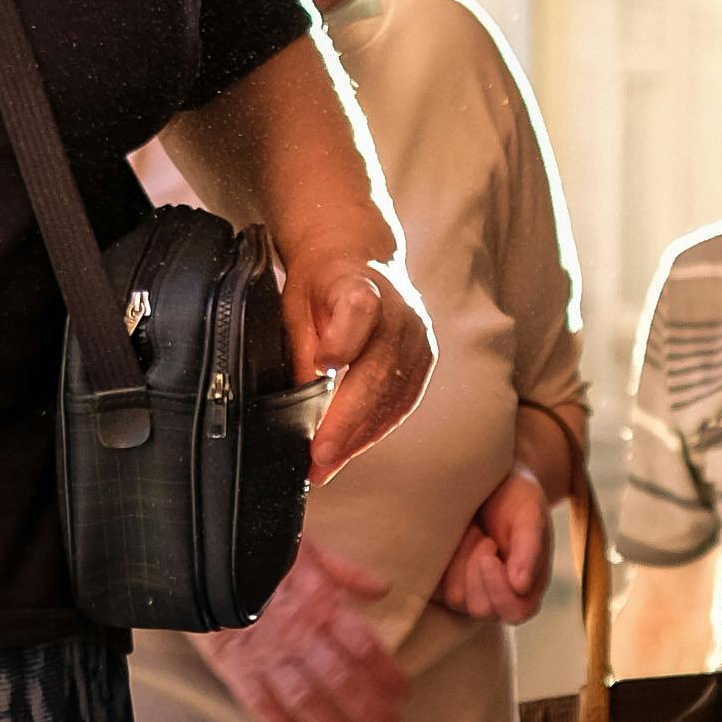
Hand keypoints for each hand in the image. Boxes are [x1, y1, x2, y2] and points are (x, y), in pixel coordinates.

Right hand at [197, 540, 406, 721]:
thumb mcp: (308, 548)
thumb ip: (346, 572)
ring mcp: (265, 652)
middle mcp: (299, 632)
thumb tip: (382, 589)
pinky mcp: (233, 663)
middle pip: (341, 678)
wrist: (202, 552)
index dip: (386, 673)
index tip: (403, 694)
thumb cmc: (259, 550)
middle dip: (367, 707)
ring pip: (304, 697)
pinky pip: (258, 700)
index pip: (364, 645)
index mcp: (321, 602)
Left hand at [285, 248, 432, 484]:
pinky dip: (375, 429)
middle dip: (347, 422)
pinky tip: (351, 448)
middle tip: (319, 457)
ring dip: (360, 436)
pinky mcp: (425, 359)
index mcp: (361, 286)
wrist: (357, 256)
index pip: (359, 313)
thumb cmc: (321, 282)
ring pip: (394, 395)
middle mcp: (399, 312)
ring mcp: (418, 337)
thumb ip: (301, 348)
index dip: (342, 342)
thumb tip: (302, 398)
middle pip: (379, 371)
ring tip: (327, 465)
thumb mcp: (295, 303)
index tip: (322, 367)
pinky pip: (403, 402)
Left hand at [434, 465, 551, 625]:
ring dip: (460, 562)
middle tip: (484, 536)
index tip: (490, 548)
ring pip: (457, 599)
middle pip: (482, 608)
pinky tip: (451, 540)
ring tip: (471, 534)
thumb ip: (530, 547)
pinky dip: (439, 562)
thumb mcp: (529, 512)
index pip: (516, 611)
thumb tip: (520, 585)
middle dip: (478, 569)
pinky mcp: (439, 585)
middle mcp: (498, 597)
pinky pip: (433, 588)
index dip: (500, 586)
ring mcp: (467, 593)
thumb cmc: (514, 496)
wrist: (484, 477)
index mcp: (527, 587)